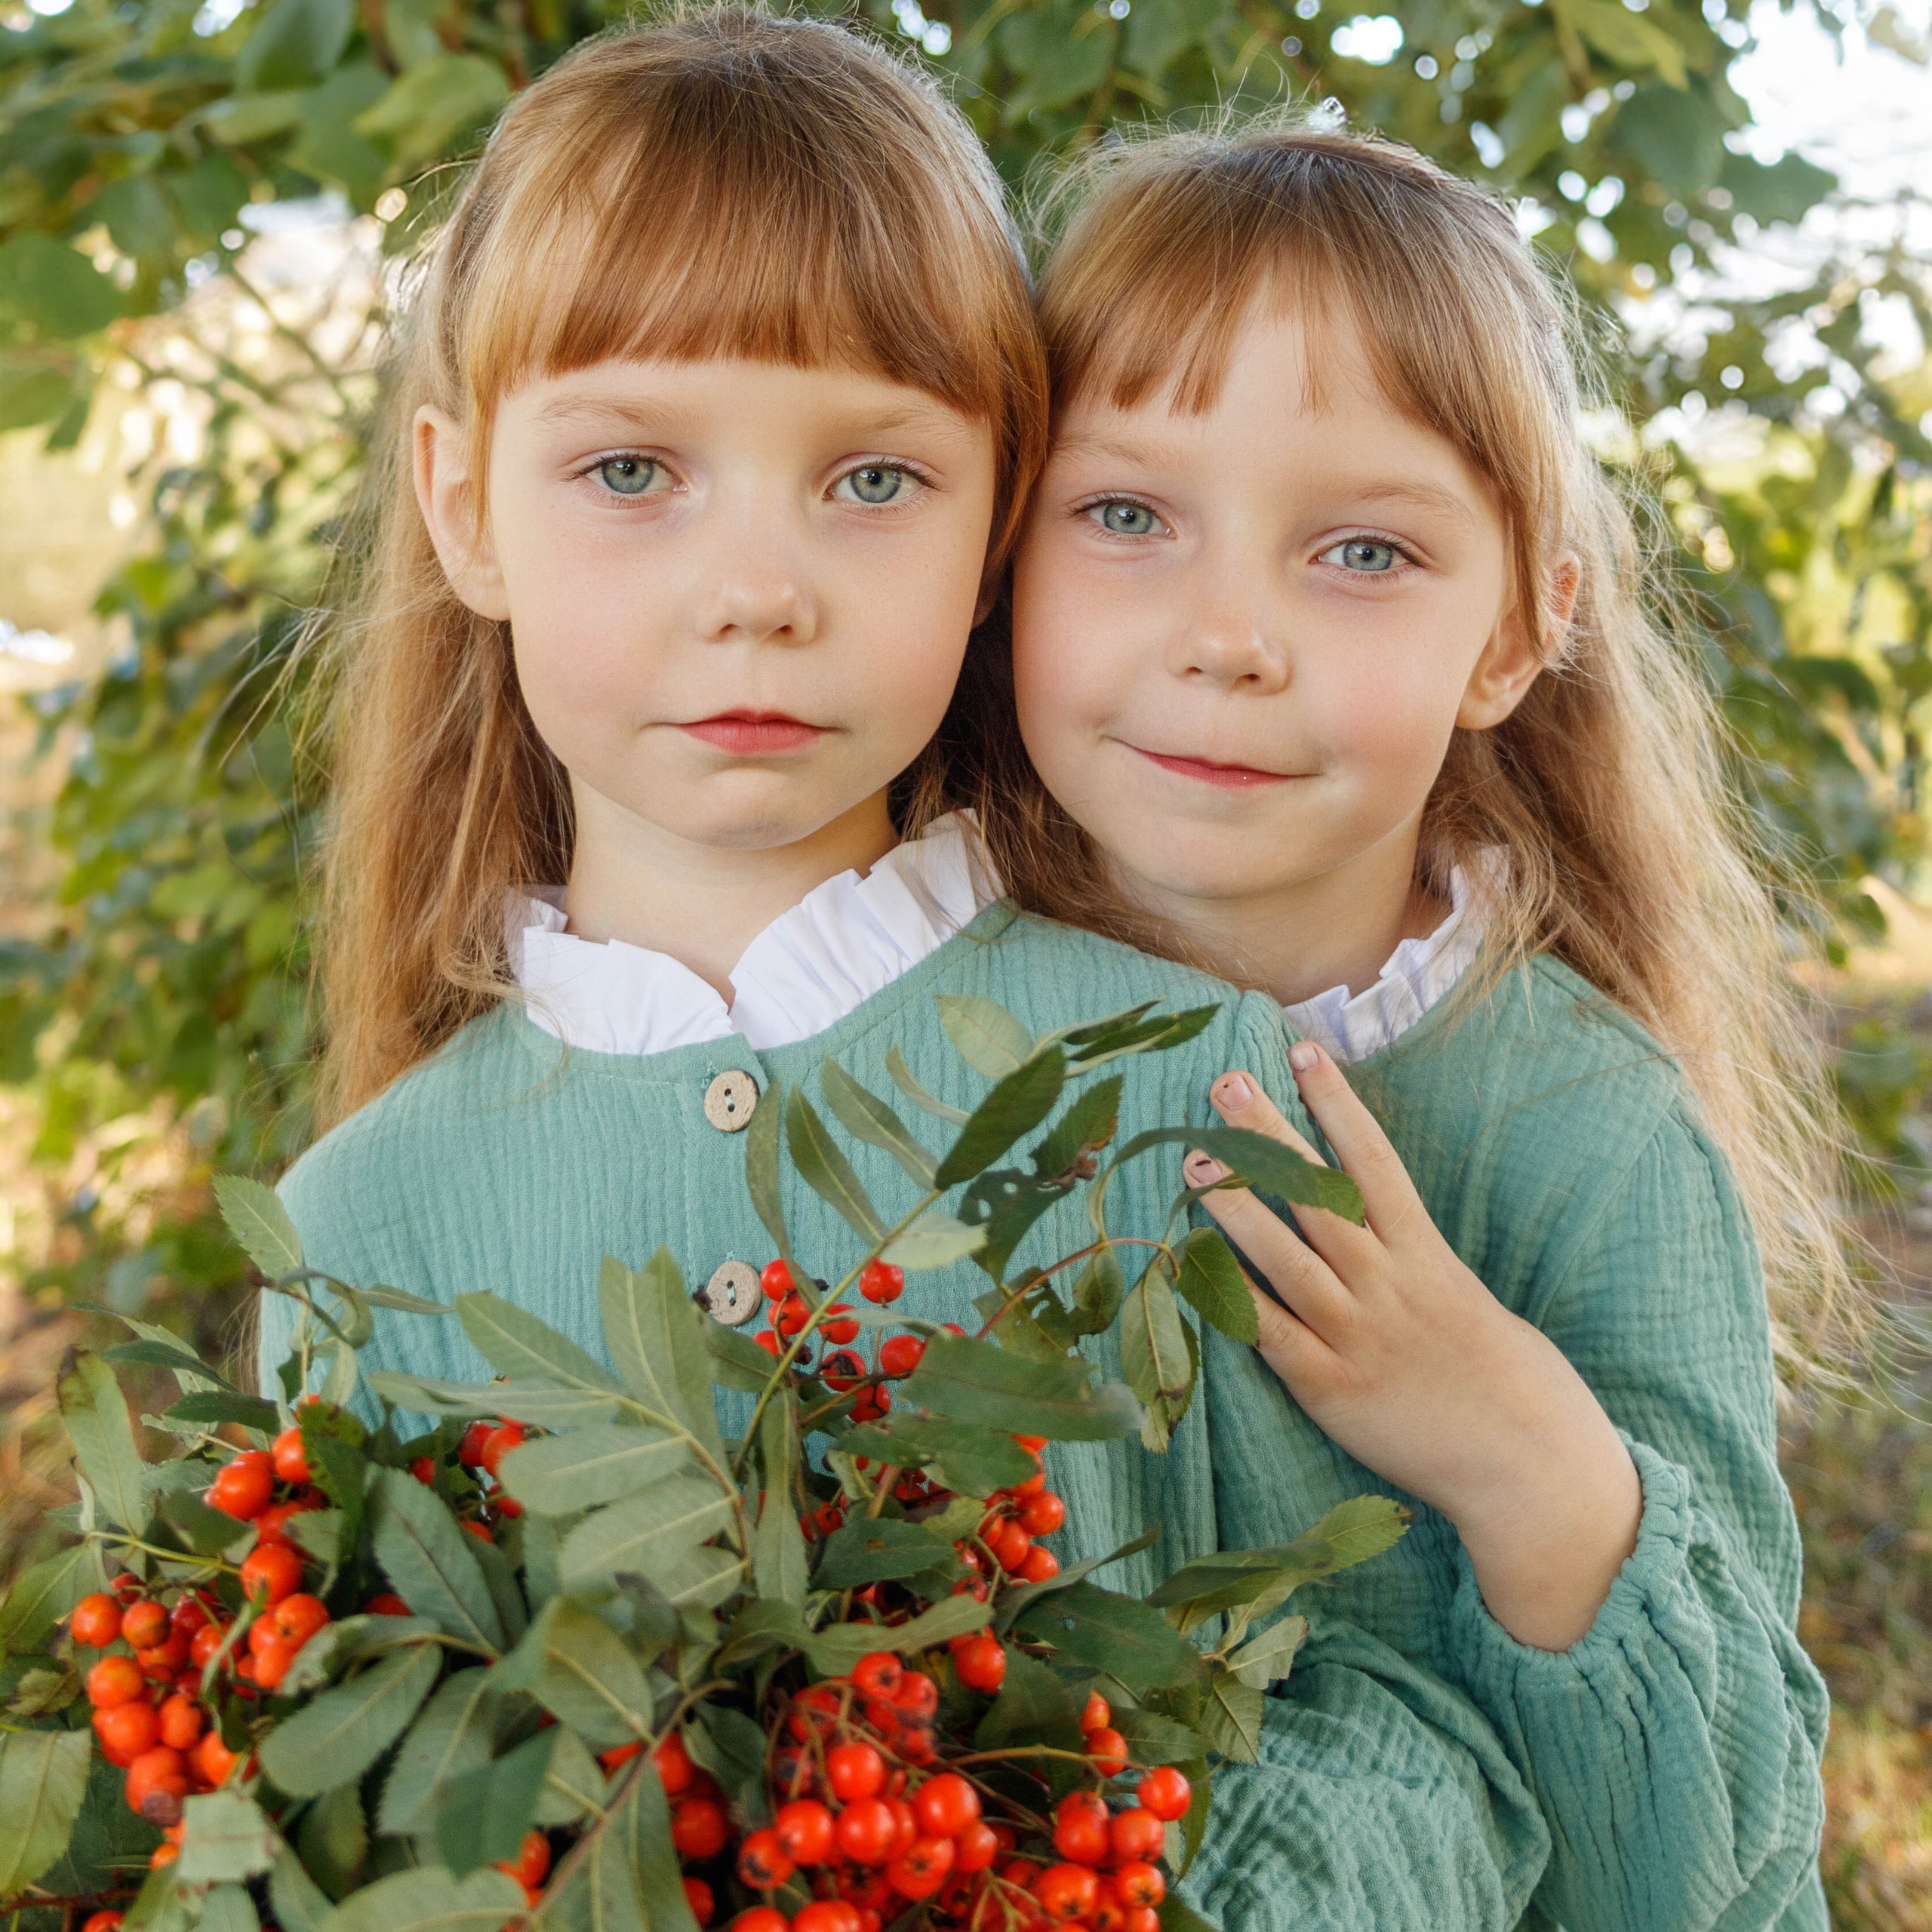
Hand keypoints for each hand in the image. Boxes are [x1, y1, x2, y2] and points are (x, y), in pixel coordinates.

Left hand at [1190, 1041, 1641, 1650]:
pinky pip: (1270, 1335)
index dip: (1338, 1104)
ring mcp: (1357, 1337)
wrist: (1532, 1468)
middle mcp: (1387, 1286)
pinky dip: (1230, 1300)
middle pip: (1317, 1195)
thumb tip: (1375, 1231)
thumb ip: (1415, 1264)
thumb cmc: (1508, 1383)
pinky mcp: (1331, 1390)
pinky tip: (1192, 1265)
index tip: (1304, 1051)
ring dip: (1237, 1205)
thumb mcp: (1467, 1302)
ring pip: (1285, 1256)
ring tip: (1195, 1159)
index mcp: (1425, 1257)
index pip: (1374, 1161)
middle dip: (1268, 1136)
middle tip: (1224, 1081)